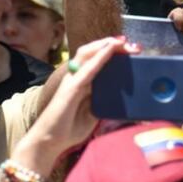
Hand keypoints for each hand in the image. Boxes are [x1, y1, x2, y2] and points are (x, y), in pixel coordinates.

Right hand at [15, 36, 139, 170]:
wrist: (49, 141)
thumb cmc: (68, 128)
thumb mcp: (92, 113)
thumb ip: (102, 102)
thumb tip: (121, 98)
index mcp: (82, 82)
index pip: (96, 60)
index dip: (112, 52)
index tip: (131, 50)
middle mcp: (76, 77)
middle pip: (93, 52)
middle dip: (112, 45)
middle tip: (133, 45)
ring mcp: (72, 80)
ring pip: (88, 54)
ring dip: (106, 45)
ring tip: (122, 41)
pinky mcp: (72, 87)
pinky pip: (88, 68)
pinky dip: (100, 57)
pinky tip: (111, 49)